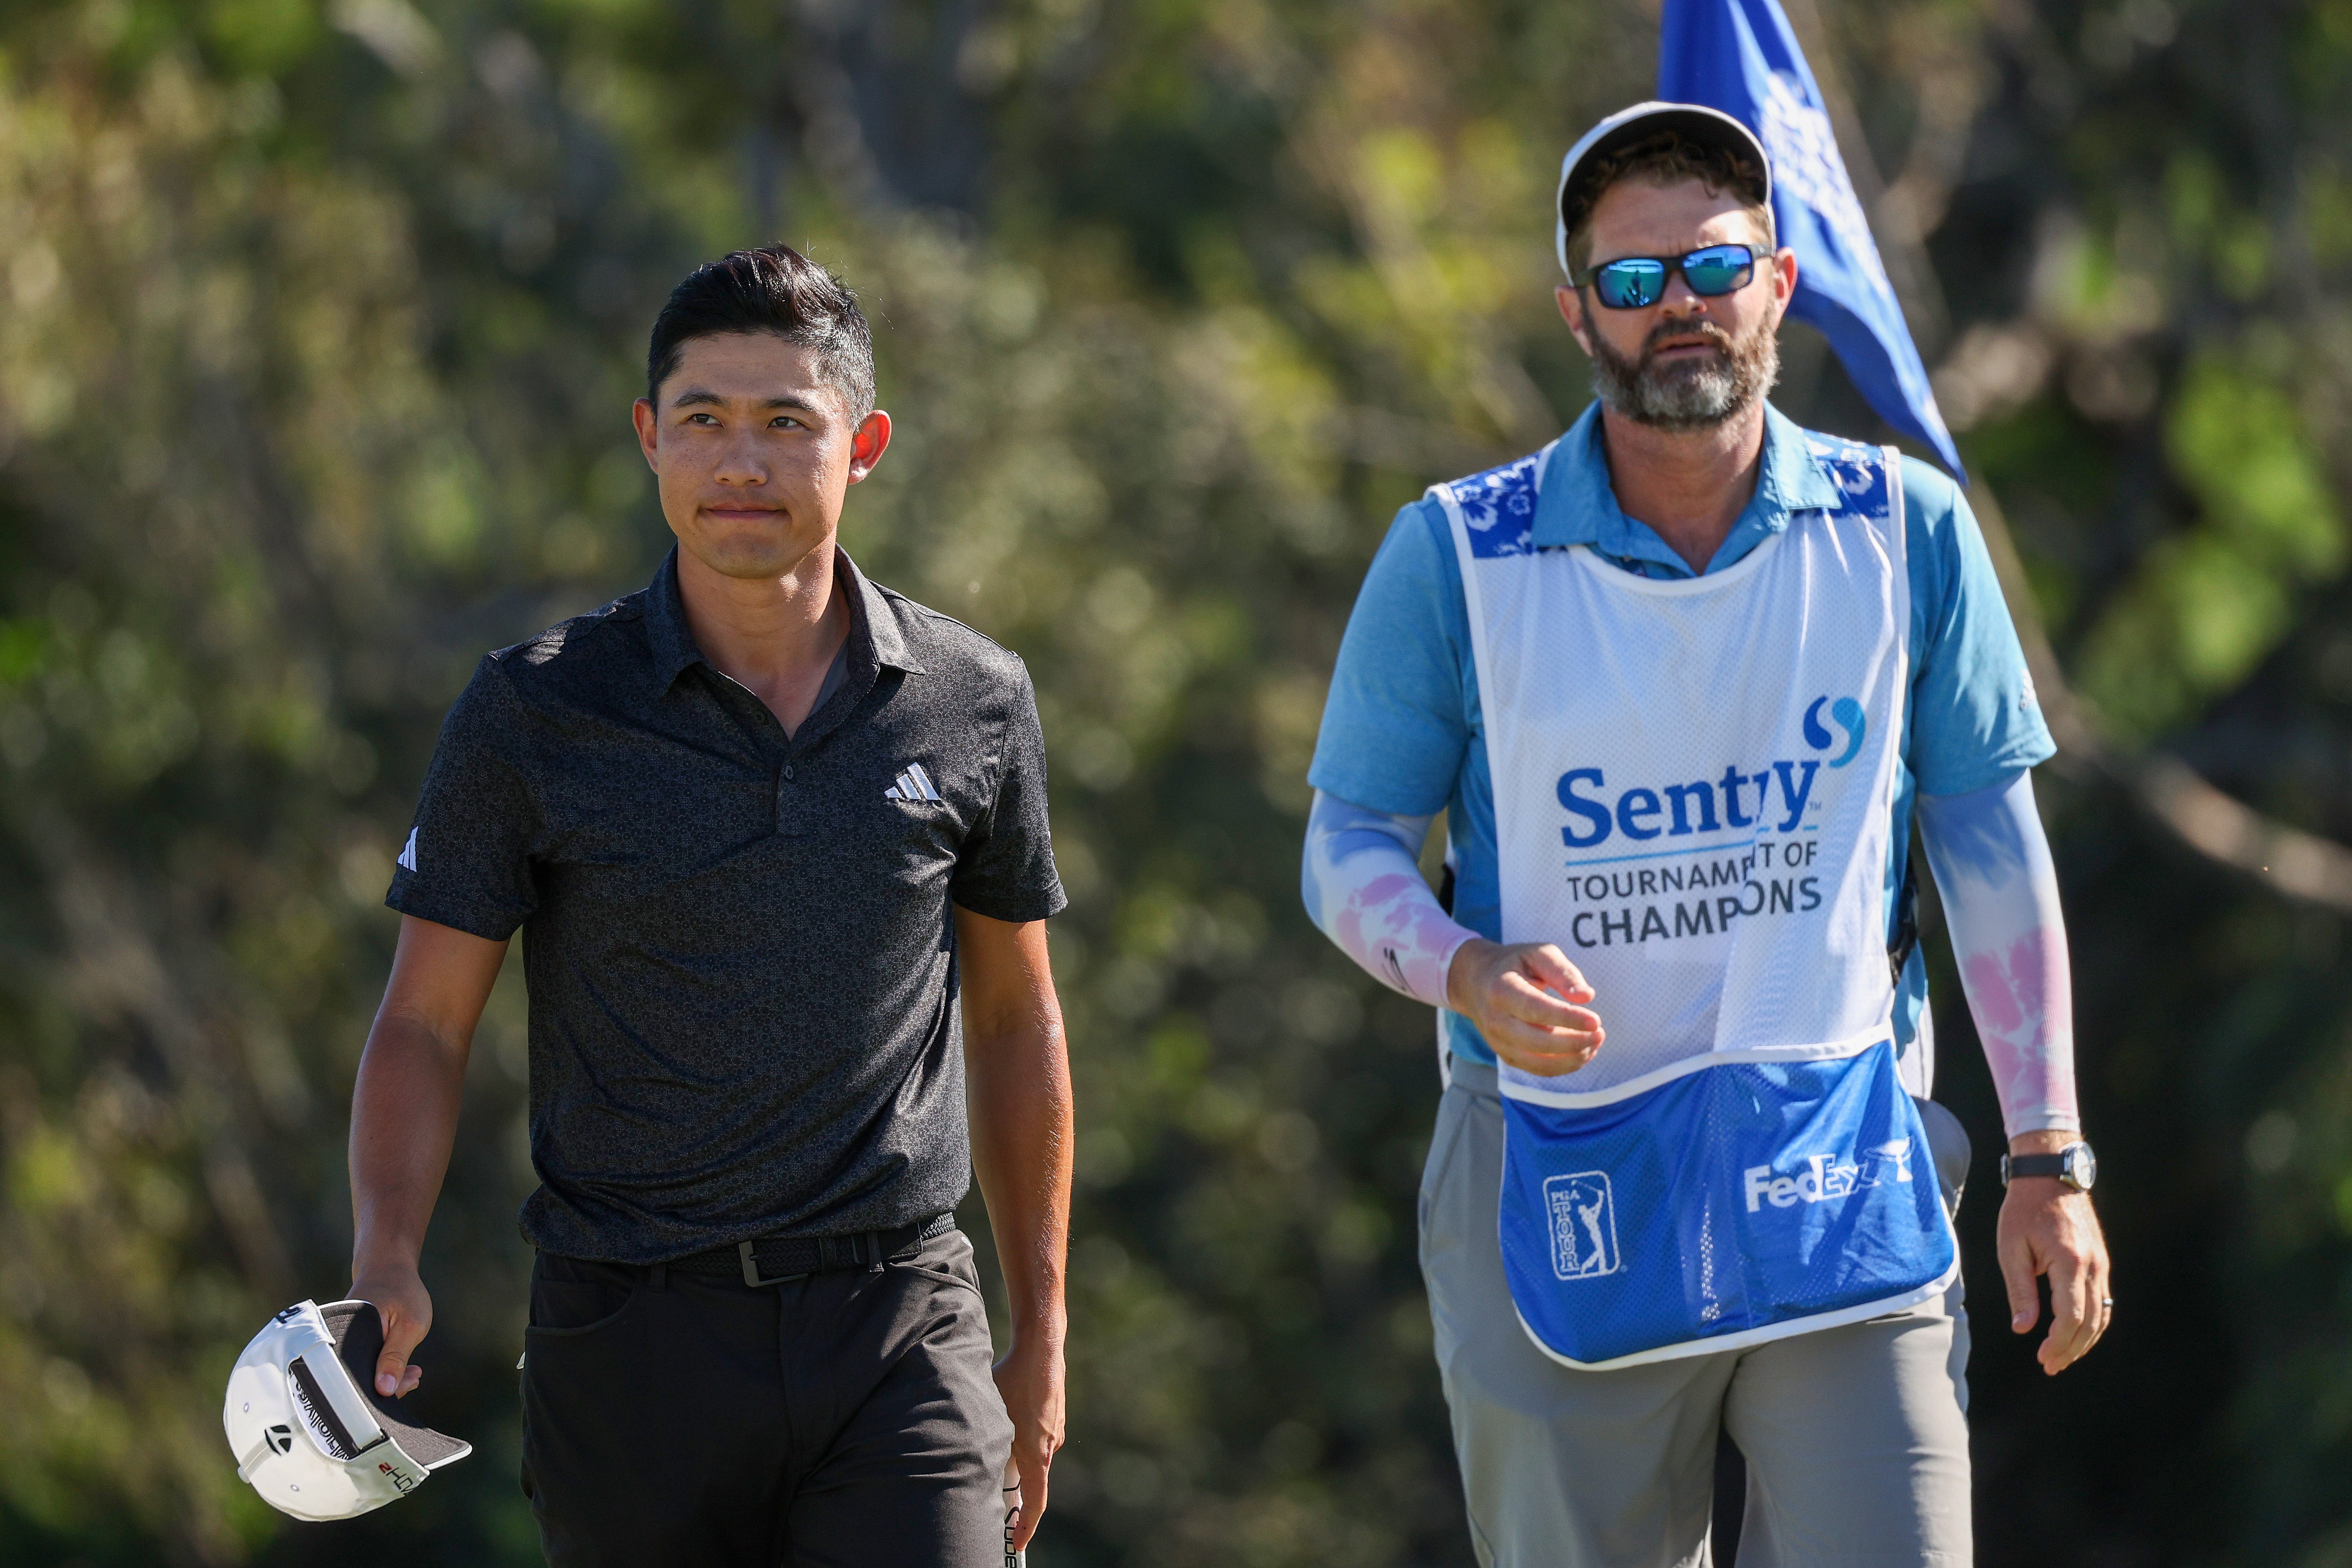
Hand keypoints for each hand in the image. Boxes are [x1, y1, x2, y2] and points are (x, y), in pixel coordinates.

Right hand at [349, 1258, 432, 1397]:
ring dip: (387, 1378)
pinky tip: (404, 1369)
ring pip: (361, 1373)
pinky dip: (383, 1369)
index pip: (355, 1378)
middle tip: (414, 1379)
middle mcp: (337, 1341)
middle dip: (386, 1387)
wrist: (389, 1266)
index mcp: (345, 1337)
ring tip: (413, 1373)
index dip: (378, 1391)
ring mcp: (342, 1342)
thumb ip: (395, 1357)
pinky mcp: (349, 1343)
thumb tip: (384, 1390)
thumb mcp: (408, 1325)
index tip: (406, 1387)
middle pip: (356, 1379)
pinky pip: (363, 1364)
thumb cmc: (401, 1291)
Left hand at [992, 1330, 1064, 1552]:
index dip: (1027, 1527)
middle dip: (1011, 1487)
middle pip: (1031, 1478)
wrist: (1041, 1347)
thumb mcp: (991, 1418)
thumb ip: (985, 1446)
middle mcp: (1051, 1446)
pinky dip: (1021, 1436)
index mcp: (1038, 1454)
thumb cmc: (1012, 1380)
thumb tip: (967, 1466)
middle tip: (989, 1490)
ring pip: (1031, 1453)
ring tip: (990, 1442)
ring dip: (1013, 1455)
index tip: (1017, 1545)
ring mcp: (1055, 1430)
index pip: (1036, 1503)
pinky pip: (1037, 1435)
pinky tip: (1006, 1414)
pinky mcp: (1054, 1415)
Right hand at [1444, 939, 1604, 1076]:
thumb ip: (1562, 971)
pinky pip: (1537, 1069)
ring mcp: (1498, 1041)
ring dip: (1572, 1058)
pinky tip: (1582, 1053)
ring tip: (1595, 1043)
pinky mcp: (1505, 1055)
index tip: (1596, 1021)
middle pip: (1537, 1042)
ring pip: (1538, 1062)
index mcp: (1501, 989)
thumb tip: (1587, 996)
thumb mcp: (1537, 953)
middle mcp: (1495, 1020)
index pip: (1536, 1010)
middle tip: (1600, 1033)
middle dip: (1574, 1042)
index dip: (1568, 1019)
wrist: (1476, 981)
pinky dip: (1563, 1066)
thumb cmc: (1515, 964)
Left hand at [1996, 1135, 2110, 1374]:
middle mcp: (2092, 1266)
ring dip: (2084, 1342)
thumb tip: (2023, 1327)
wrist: (2051, 1174)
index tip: (2042, 1358)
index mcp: (2069, 1261)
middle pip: (2089, 1322)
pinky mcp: (2101, 1262)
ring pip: (2101, 1315)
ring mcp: (2101, 1264)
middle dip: (2071, 1349)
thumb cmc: (2024, 1208)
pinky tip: (2075, 1335)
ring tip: (2061, 1358)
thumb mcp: (2011, 1247)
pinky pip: (2102, 1301)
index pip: (2071, 1316)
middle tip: (2051, 1367)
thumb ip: (2019, 1289)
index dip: (2058, 1343)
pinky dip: (2091, 1323)